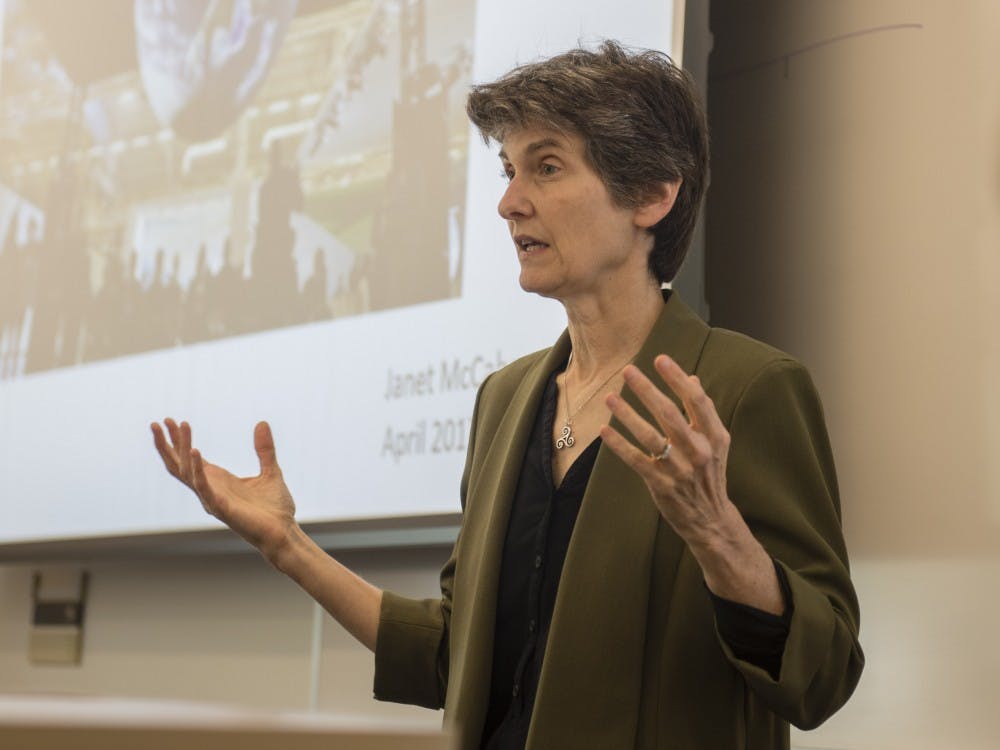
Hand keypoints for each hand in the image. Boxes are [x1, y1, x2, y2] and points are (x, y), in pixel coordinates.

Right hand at [151, 419, 296, 557]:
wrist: (284, 532)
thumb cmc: (274, 508)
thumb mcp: (271, 471)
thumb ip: (264, 449)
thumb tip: (262, 423)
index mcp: (218, 480)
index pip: (190, 457)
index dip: (180, 440)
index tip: (173, 420)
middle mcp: (210, 489)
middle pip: (179, 464)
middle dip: (167, 444)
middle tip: (157, 422)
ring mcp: (213, 499)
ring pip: (188, 472)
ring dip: (183, 448)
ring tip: (180, 425)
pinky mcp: (221, 508)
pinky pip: (204, 488)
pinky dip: (198, 470)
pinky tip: (196, 451)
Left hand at [600, 354, 733, 544]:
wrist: (711, 520)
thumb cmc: (709, 474)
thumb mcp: (715, 443)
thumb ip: (702, 412)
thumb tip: (692, 378)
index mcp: (715, 437)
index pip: (696, 401)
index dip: (677, 378)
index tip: (660, 359)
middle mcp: (699, 451)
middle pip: (670, 414)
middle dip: (647, 390)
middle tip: (628, 370)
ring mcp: (680, 469)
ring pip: (649, 436)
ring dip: (627, 414)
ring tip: (609, 396)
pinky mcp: (662, 485)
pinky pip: (636, 460)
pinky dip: (619, 444)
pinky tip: (605, 429)